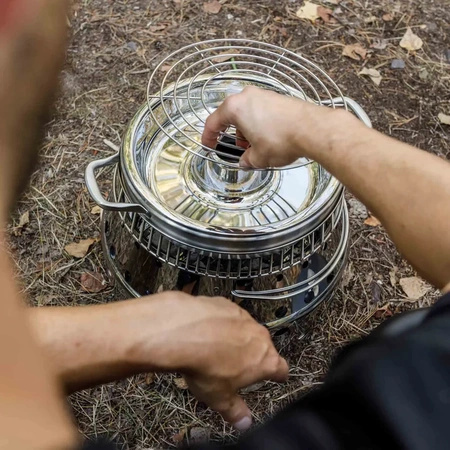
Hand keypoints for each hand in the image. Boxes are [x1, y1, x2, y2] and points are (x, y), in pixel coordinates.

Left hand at [143, 292, 288, 430]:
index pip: (281, 369)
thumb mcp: (219, 398)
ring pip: (245, 329)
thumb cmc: (205, 365)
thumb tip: (244, 422)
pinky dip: (220, 322)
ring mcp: (242, 317)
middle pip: (263, 347)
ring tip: (217, 349)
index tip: (277, 376)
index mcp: (264, 360)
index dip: (278, 375)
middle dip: (253, 356)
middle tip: (237, 367)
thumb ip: (235, 411)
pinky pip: (227, 315)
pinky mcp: (225, 304)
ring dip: (236, 338)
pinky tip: (205, 331)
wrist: (184, 331)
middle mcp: (258, 335)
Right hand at [202, 86, 347, 168]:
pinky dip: (259, 124)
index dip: (209, 137)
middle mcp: (247, 97)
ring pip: (247, 113)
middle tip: (237, 147)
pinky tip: (267, 138)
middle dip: (232, 134)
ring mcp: (264, 95)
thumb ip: (247, 160)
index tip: (209, 145)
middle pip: (231, 116)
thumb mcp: (258, 157)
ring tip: (254, 146)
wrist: (311, 129)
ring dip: (247, 129)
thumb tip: (245, 161)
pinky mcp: (278, 98)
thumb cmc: (282, 138)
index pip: (213, 122)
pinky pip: (261, 111)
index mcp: (235, 108)